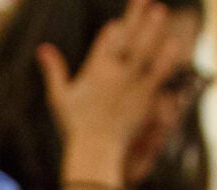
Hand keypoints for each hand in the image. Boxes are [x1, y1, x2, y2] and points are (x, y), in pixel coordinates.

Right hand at [41, 0, 192, 181]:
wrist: (96, 150)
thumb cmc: (76, 125)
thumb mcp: (59, 96)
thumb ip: (53, 70)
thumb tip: (42, 48)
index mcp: (94, 70)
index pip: (106, 42)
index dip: (114, 31)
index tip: (117, 25)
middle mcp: (114, 73)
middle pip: (127, 38)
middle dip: (135, 16)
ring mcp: (131, 84)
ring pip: (145, 50)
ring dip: (153, 29)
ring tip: (160, 11)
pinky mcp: (145, 96)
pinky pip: (158, 72)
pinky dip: (165, 57)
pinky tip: (174, 43)